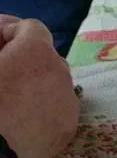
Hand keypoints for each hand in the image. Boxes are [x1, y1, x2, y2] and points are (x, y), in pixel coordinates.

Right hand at [0, 17, 78, 157]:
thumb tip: (2, 46)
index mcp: (35, 52)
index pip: (31, 28)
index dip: (10, 32)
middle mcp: (60, 71)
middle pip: (45, 57)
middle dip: (25, 61)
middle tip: (3, 74)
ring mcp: (68, 102)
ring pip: (54, 84)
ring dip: (36, 86)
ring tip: (11, 101)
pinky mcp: (67, 130)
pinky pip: (58, 111)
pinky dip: (43, 111)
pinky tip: (22, 122)